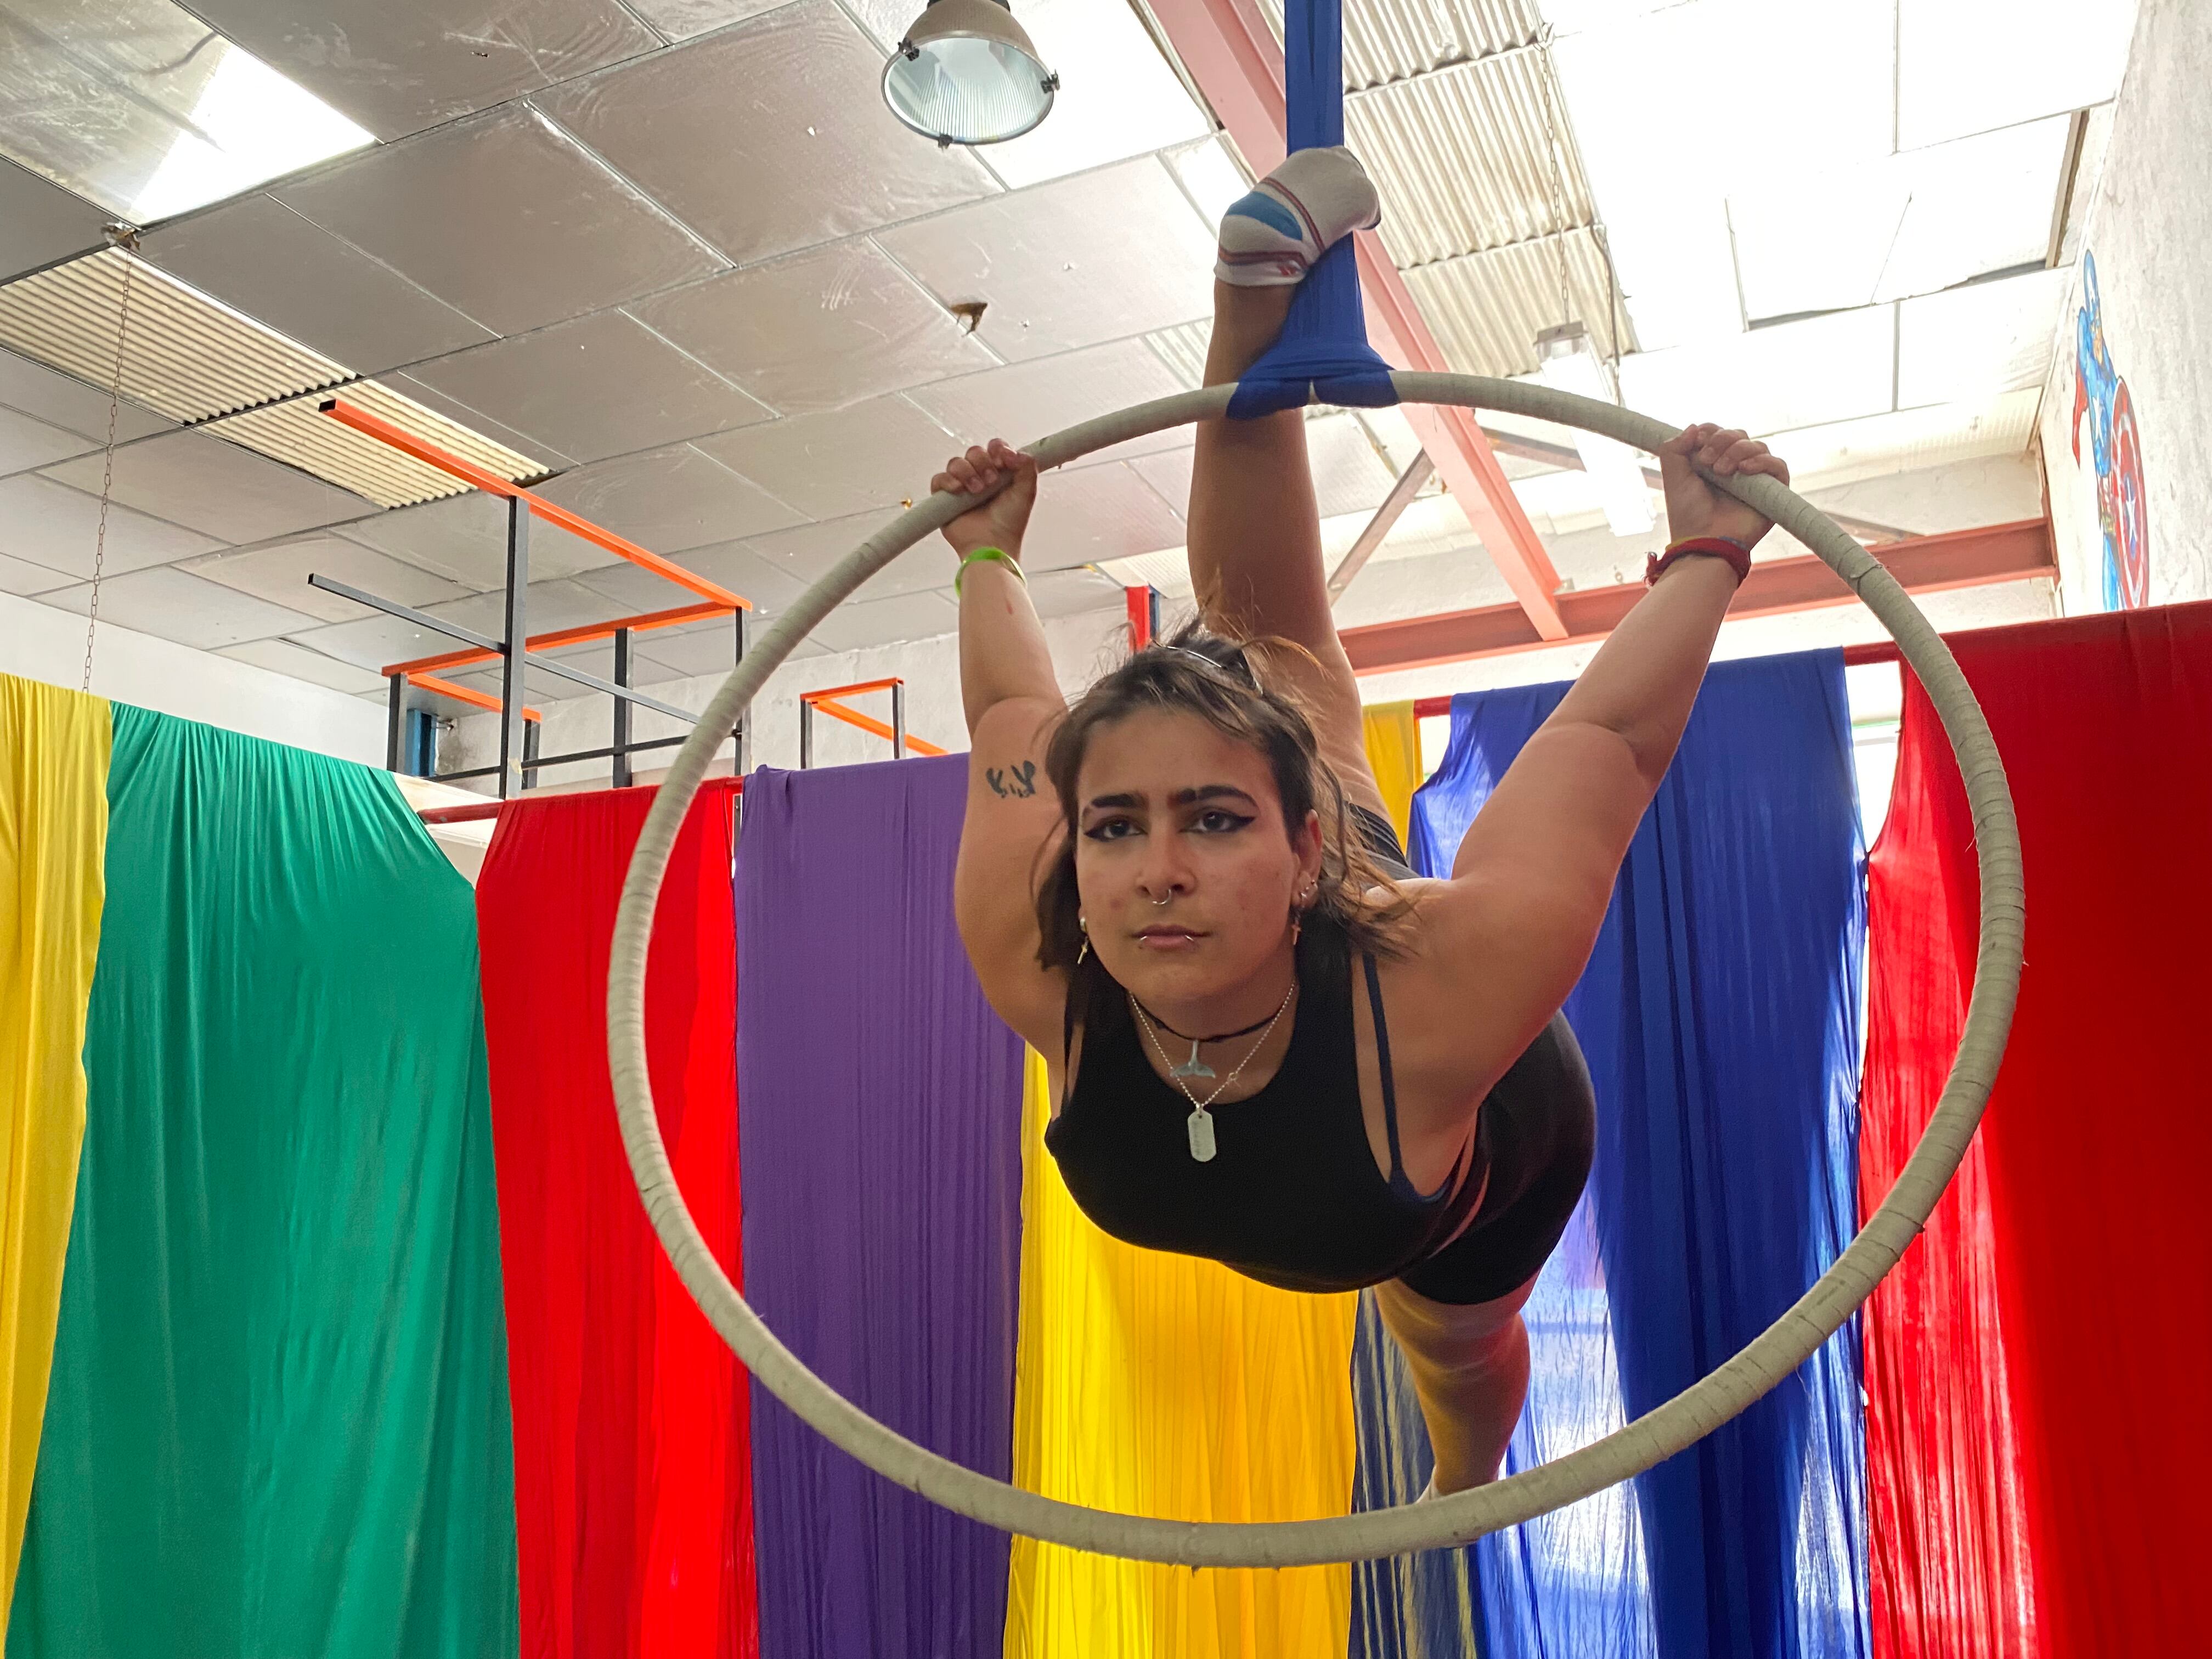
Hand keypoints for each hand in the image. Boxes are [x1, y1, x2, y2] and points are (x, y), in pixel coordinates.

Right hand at [934, 439, 1037, 559]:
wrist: (992, 544)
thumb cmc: (1009, 525)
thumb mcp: (1026, 492)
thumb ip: (1026, 466)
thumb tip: (1015, 452)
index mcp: (999, 474)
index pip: (994, 448)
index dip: (997, 449)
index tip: (1004, 460)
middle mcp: (980, 478)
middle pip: (974, 452)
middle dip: (983, 462)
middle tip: (991, 481)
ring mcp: (962, 487)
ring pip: (956, 463)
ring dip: (967, 472)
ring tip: (977, 490)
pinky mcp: (945, 498)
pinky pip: (939, 478)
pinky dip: (948, 480)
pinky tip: (958, 490)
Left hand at [1656, 424, 1788, 549]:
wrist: (1703, 540)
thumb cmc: (1688, 514)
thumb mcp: (1673, 477)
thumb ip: (1674, 449)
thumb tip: (1693, 427)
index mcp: (1713, 461)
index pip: (1719, 432)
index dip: (1710, 431)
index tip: (1697, 442)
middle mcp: (1736, 467)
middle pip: (1738, 435)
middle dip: (1721, 441)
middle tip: (1707, 462)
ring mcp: (1755, 478)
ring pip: (1757, 446)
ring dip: (1737, 451)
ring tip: (1721, 471)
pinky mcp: (1773, 490)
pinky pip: (1777, 465)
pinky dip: (1761, 462)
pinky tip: (1744, 470)